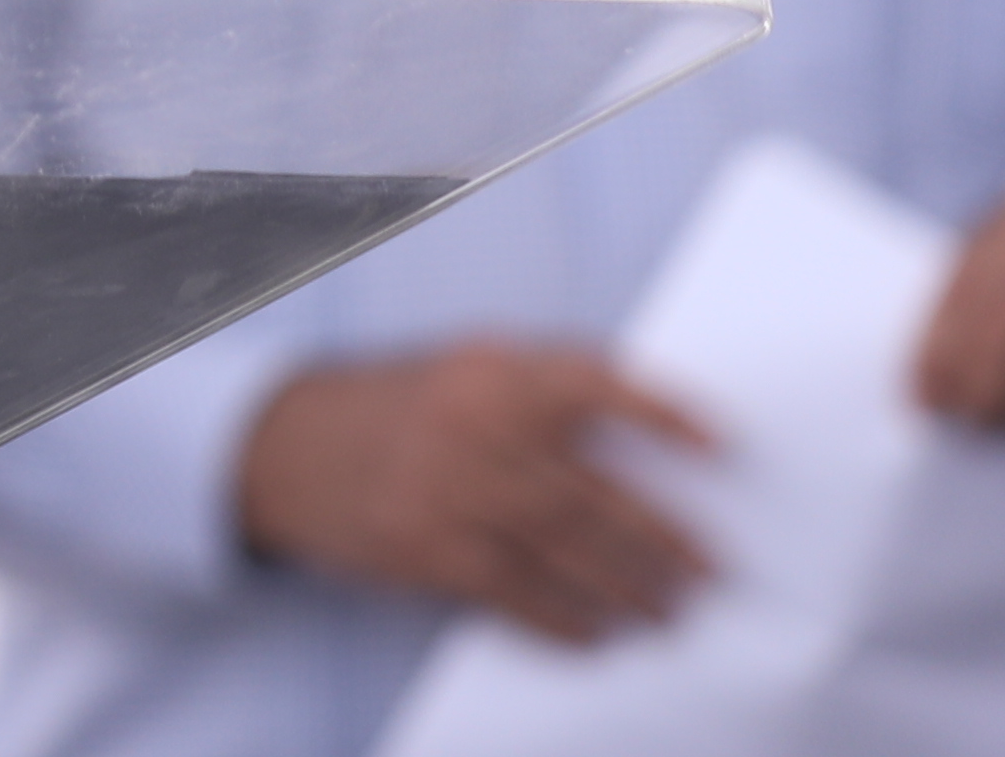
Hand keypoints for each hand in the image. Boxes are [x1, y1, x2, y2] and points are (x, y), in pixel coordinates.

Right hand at [233, 343, 716, 642]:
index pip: (594, 385)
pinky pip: (517, 597)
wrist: (282, 446)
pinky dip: (565, 622)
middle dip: (664, 538)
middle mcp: (475, 430)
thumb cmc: (387, 405)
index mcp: (489, 373)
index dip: (663, 413)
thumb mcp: (458, 368)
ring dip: (630, 587)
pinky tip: (596, 635)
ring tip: (669, 609)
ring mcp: (452, 495)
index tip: (722, 444)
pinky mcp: (430, 553)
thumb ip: (539, 387)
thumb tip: (640, 432)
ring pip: (566, 552)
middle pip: (593, 494)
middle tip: (712, 567)